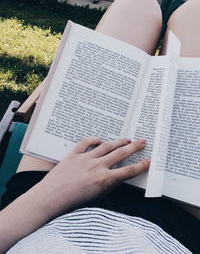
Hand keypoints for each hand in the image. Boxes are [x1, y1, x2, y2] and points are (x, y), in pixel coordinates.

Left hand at [0, 137, 149, 252]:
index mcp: (104, 180)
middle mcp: (97, 167)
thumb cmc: (73, 201)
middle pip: (120, 154)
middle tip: (143, 141)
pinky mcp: (74, 154)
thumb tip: (119, 176)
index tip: (150, 160)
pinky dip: (95, 139)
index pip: (129, 171)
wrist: (50, 198)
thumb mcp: (96, 197)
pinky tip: (101, 140)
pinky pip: (86, 142)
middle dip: (134, 147)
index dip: (142, 165)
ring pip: (107, 146)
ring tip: (127, 139)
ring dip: (118, 142)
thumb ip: (110, 185)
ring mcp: (85, 158)